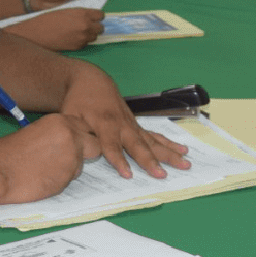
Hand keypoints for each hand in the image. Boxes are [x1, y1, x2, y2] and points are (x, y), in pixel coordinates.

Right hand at [0, 113, 102, 202]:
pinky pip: (71, 179)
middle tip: (66, 159)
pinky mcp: (67, 177)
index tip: (73, 144)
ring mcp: (72, 158)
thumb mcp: (37, 132)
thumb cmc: (11, 152)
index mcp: (62, 122)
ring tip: (46, 169)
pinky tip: (43, 178)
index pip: (86, 128)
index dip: (81, 138)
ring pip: (82, 165)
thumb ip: (59, 135)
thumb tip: (73, 142)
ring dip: (70, 168)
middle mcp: (72, 137)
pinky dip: (61, 180)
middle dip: (86, 153)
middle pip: (95, 145)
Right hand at [9, 8, 103, 50]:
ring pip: (94, 37)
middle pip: (101, 28)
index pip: (101, 15)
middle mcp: (85, 26)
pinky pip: (85, 44)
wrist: (37, 33)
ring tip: (78, 31)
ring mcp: (82, 38)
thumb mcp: (66, 10)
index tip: (93, 16)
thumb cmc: (48, 19)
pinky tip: (72, 38)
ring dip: (89, 34)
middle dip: (95, 26)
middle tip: (87, 25)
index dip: (97, 16)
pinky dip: (82, 41)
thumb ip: (80, 13)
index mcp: (83, 14)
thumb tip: (89, 16)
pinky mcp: (77, 47)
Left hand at [57, 67, 189, 178]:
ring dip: (169, 153)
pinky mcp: (137, 125)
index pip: (111, 144)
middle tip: (162, 175)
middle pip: (137, 145)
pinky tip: (184, 150)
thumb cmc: (78, 102)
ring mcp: (132, 124)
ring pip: (152, 141)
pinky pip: (155, 136)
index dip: (118, 160)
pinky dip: (169, 143)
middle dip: (150, 160)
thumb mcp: (70, 116)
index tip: (128, 175)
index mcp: (103, 123)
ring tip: (185, 163)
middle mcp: (122, 124)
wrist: (92, 81)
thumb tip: (80, 154)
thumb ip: (76, 134)